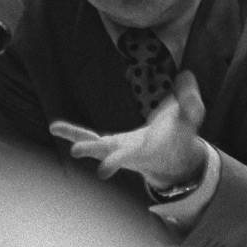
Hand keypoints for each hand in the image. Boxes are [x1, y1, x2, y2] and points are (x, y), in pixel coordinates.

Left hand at [49, 71, 206, 189]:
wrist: (170, 158)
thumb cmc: (180, 137)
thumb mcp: (190, 119)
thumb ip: (191, 101)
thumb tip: (186, 75)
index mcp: (148, 151)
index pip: (132, 156)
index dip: (118, 160)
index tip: (102, 171)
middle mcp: (129, 154)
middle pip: (111, 154)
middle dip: (90, 152)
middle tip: (76, 151)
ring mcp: (117, 150)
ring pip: (95, 144)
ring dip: (77, 137)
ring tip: (54, 127)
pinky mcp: (109, 144)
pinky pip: (89, 137)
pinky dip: (73, 132)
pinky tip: (54, 127)